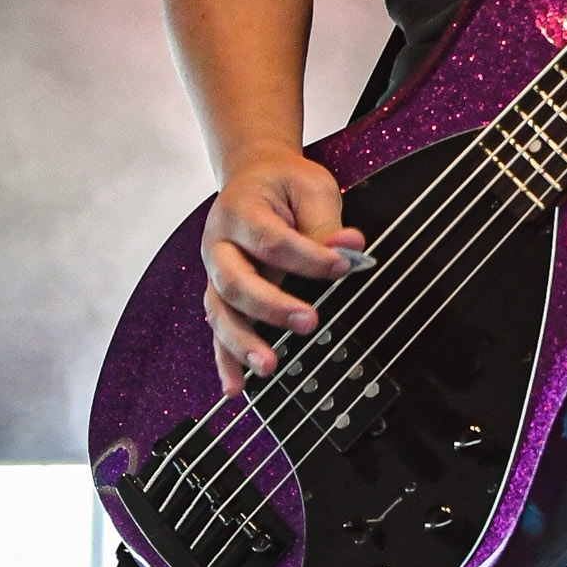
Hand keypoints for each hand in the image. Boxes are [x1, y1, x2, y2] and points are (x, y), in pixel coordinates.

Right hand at [201, 147, 368, 395]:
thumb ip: (325, 221)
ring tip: (269, 366)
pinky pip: (219, 330)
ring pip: (221, 311)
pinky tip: (236, 388)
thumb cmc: (285, 185)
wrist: (254, 178)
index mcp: (240, 211)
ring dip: (243, 341)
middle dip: (272, 306)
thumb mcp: (310, 187)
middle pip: (237, 281)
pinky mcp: (221, 295)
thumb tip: (351, 246)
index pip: (272, 241)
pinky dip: (225, 360)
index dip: (308, 257)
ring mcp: (216, 273)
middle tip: (309, 321)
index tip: (343, 267)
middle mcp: (219, 245)